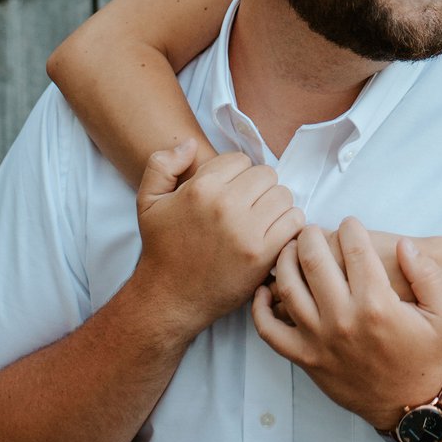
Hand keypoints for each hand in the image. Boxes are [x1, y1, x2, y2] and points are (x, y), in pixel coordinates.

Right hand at [135, 139, 304, 333]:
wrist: (170, 298)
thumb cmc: (161, 248)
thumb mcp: (147, 201)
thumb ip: (162, 164)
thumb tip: (191, 144)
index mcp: (201, 187)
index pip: (241, 160)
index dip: (237, 174)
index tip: (230, 193)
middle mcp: (225, 205)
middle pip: (266, 175)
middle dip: (259, 188)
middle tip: (248, 207)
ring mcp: (246, 230)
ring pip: (283, 195)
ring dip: (276, 206)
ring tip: (261, 220)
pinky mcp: (262, 254)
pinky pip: (294, 221)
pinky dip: (288, 226)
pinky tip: (272, 235)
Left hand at [252, 217, 441, 429]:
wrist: (408, 403)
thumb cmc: (424, 353)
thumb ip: (428, 273)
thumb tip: (404, 244)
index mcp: (377, 304)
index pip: (354, 249)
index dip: (350, 227)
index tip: (349, 224)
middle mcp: (343, 319)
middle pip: (313, 259)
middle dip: (312, 235)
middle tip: (314, 230)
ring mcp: (319, 339)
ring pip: (288, 286)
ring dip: (286, 260)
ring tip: (293, 250)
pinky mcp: (304, 357)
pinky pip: (270, 330)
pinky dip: (260, 307)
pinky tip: (266, 290)